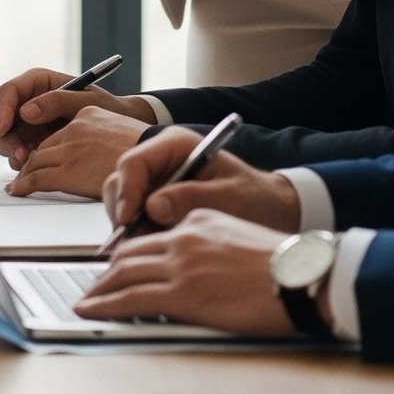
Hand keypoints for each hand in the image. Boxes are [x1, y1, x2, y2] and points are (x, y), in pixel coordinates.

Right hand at [0, 65, 155, 160]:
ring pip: (8, 138)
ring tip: (30, 162)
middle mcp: (31, 102)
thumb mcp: (87, 101)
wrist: (124, 130)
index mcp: (39, 84)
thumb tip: (26, 111)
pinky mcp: (36, 142)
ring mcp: (32, 124)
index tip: (4, 128)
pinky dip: (24, 161)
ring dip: (14, 152)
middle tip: (22, 155)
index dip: (2, 110)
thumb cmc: (109, 108)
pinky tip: (37, 167)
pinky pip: (20, 152)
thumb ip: (57, 101)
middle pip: (4, 118)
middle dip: (8, 138)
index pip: (9, 92)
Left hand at [6, 106, 148, 197]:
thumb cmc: (150, 153)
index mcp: (87, 114)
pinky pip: (37, 178)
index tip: (37, 159)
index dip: (44, 149)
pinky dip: (24, 185)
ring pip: (35, 162)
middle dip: (31, 162)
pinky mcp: (69, 171)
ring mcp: (71, 149)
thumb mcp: (121, 131)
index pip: (56, 134)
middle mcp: (75, 129)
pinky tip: (18, 190)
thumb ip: (99, 136)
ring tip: (18, 185)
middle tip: (23, 176)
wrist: (164, 161)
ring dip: (25, 175)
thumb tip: (91, 154)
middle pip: (42, 147)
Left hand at [75, 209, 296, 335]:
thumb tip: (199, 270)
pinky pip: (131, 298)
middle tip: (95, 285)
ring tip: (87, 301)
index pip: (152, 237)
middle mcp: (183, 238)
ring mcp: (180, 265)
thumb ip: (212, 247)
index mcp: (199, 220)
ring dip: (100, 289)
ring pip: (123, 274)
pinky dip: (105, 304)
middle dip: (108, 271)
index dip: (130, 254)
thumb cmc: (287, 265)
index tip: (119, 266)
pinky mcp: (182, 294)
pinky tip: (92, 310)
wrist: (304, 277)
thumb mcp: (241, 238)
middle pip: (130, 253)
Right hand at [102, 128, 302, 236]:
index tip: (129, 219)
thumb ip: (194, 198)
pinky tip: (157, 247)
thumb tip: (153, 207)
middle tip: (134, 242)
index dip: (127, 191)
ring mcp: (155, 182)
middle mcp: (159, 161)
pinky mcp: (155, 202)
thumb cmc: (257, 198)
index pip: (134, 162)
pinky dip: (139, 234)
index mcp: (175, 145)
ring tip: (152, 247)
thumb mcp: (233, 197)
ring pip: (122, 202)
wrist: (272, 211)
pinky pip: (134, 218)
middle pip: (121, 182)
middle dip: (124, 212)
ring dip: (131, 226)